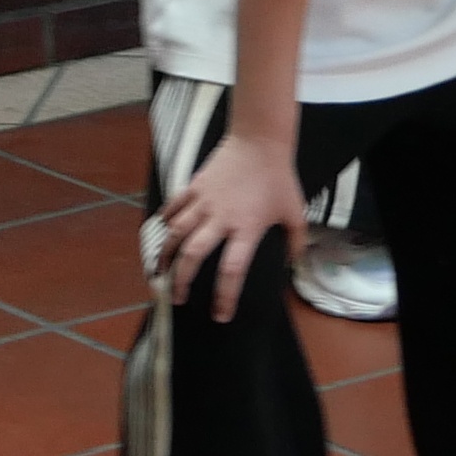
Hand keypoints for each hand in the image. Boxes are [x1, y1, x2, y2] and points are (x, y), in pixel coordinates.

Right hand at [150, 126, 315, 320]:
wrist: (260, 141)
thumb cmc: (279, 178)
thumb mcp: (295, 213)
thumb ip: (295, 243)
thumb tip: (291, 266)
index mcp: (247, 228)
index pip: (232, 270)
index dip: (224, 296)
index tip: (220, 315)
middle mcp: (221, 218)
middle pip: (192, 255)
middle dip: (181, 281)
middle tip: (178, 298)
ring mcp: (204, 201)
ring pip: (175, 233)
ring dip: (165, 256)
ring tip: (160, 273)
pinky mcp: (194, 186)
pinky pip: (173, 207)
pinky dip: (165, 222)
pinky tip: (163, 234)